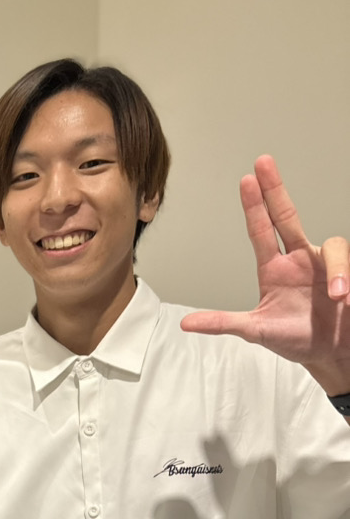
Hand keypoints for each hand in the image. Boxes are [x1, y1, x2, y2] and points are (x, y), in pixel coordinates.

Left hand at [180, 156, 349, 393]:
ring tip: (336, 296)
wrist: (330, 355)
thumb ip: (223, 323)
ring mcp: (326, 265)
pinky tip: (346, 298)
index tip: (247, 179)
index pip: (262, 231)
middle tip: (264, 162)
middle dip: (276, 189)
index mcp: (275, 269)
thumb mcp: (256, 331)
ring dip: (337, 269)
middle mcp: (301, 259)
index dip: (255, 206)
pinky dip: (348, 278)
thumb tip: (185, 323)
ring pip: (335, 246)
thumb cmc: (296, 339)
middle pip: (288, 215)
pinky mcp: (349, 275)